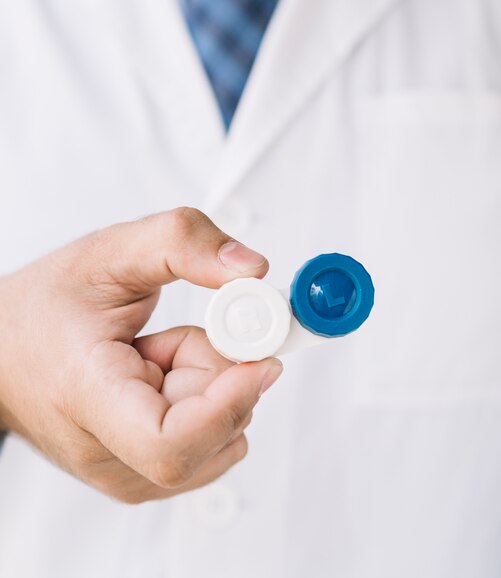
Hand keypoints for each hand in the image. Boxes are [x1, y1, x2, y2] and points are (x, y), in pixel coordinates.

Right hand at [0, 208, 282, 502]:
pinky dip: (203, 405)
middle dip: (219, 373)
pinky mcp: (141, 475)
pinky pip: (211, 445)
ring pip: (221, 440)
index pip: (172, 444)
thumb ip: (185, 245)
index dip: (230, 401)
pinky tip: (159, 380)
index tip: (257, 355)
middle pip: (212, 434)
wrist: (7, 347)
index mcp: (90, 398)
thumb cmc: (46, 307)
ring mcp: (125, 474)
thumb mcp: (114, 253)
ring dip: (211, 388)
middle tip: (176, 336)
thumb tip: (252, 270)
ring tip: (156, 358)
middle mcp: (107, 454)